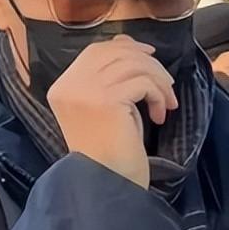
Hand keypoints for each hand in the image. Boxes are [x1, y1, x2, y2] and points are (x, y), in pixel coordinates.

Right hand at [48, 35, 177, 189]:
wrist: (106, 185)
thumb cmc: (108, 152)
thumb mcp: (104, 107)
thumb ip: (109, 76)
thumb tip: (128, 44)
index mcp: (62, 86)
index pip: (95, 51)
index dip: (126, 47)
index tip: (150, 56)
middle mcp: (69, 85)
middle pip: (116, 52)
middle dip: (148, 62)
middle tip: (166, 83)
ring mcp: (85, 91)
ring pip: (134, 64)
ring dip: (158, 81)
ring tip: (166, 103)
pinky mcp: (106, 100)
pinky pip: (143, 83)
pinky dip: (158, 96)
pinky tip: (159, 116)